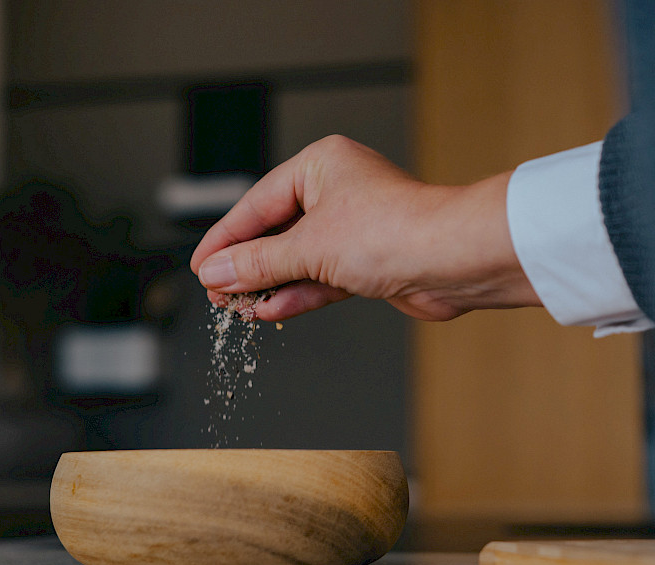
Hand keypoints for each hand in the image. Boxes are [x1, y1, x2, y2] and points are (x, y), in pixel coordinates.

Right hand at [190, 135, 540, 320]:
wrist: (453, 261)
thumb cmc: (396, 231)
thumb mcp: (309, 247)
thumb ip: (258, 262)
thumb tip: (217, 273)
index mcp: (322, 165)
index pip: (258, 203)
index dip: (226, 238)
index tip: (201, 265)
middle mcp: (339, 192)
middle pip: (277, 231)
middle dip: (247, 265)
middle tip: (217, 291)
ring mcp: (355, 229)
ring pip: (299, 259)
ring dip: (269, 284)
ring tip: (236, 306)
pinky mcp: (369, 262)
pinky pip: (321, 278)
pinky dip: (297, 294)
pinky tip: (270, 310)